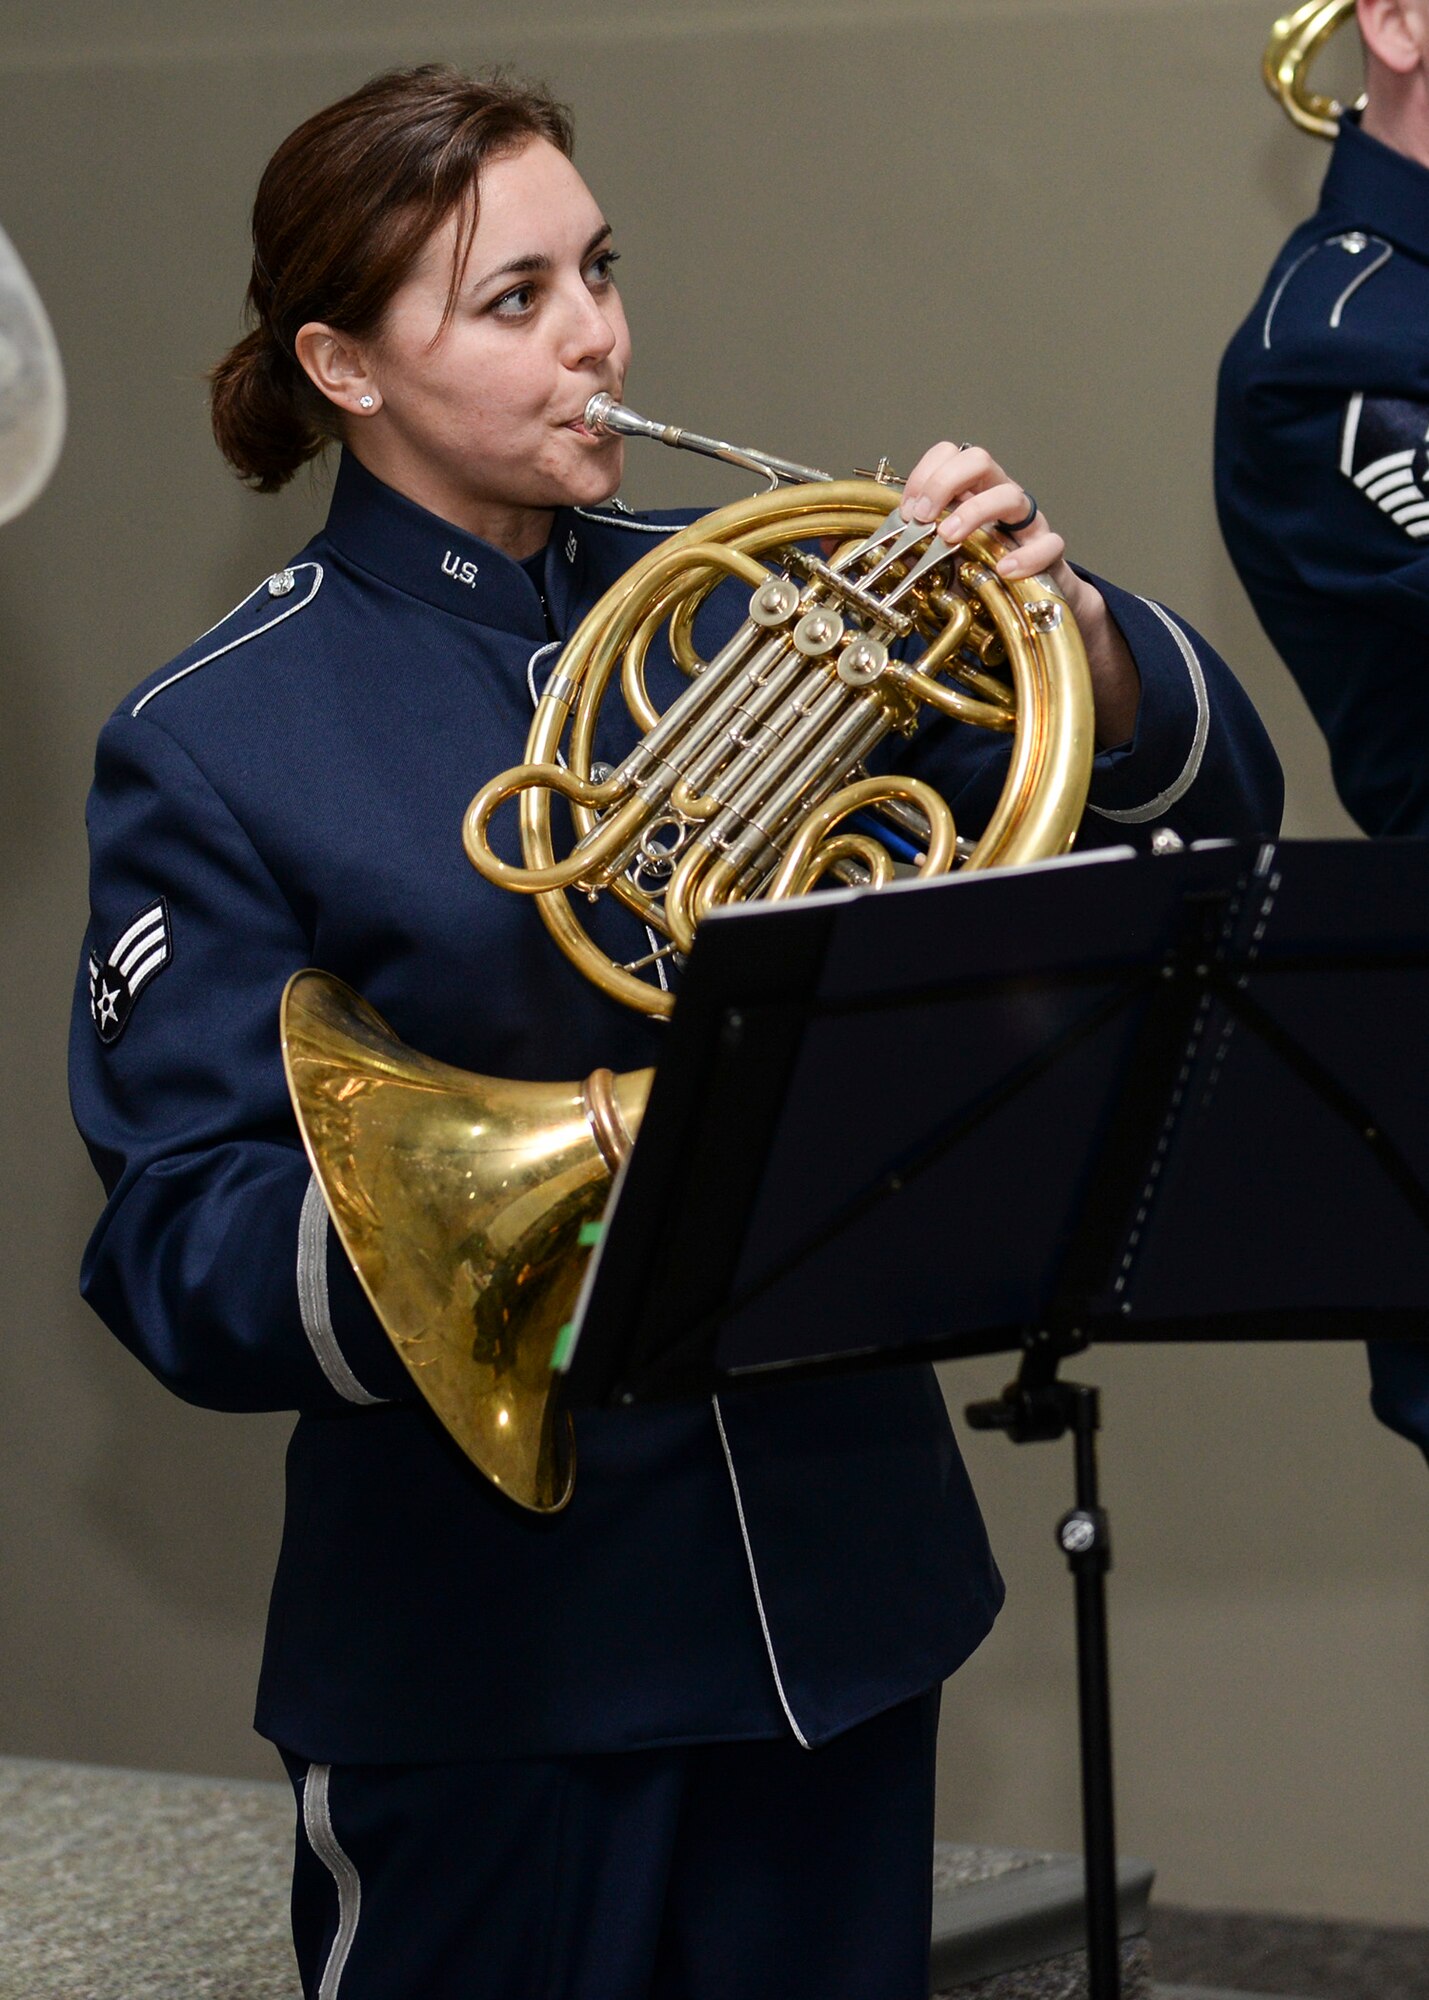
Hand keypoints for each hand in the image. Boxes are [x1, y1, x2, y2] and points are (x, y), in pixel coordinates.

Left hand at [900, 441, 1140, 747]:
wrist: (1029, 608)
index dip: (925, 472)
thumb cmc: (977, 576)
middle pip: (979, 459)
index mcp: (968, 492)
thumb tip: (825, 546)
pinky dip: (1026, 555)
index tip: (906, 509)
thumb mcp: (928, 562)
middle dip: (946, 483)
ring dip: (976, 512)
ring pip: (1012, 494)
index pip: (949, 454)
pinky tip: (1002, 570)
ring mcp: (1026, 524)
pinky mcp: (1049, 554)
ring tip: (951, 538)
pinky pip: (1049, 544)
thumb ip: (887, 551)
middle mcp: (997, 498)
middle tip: (922, 518)